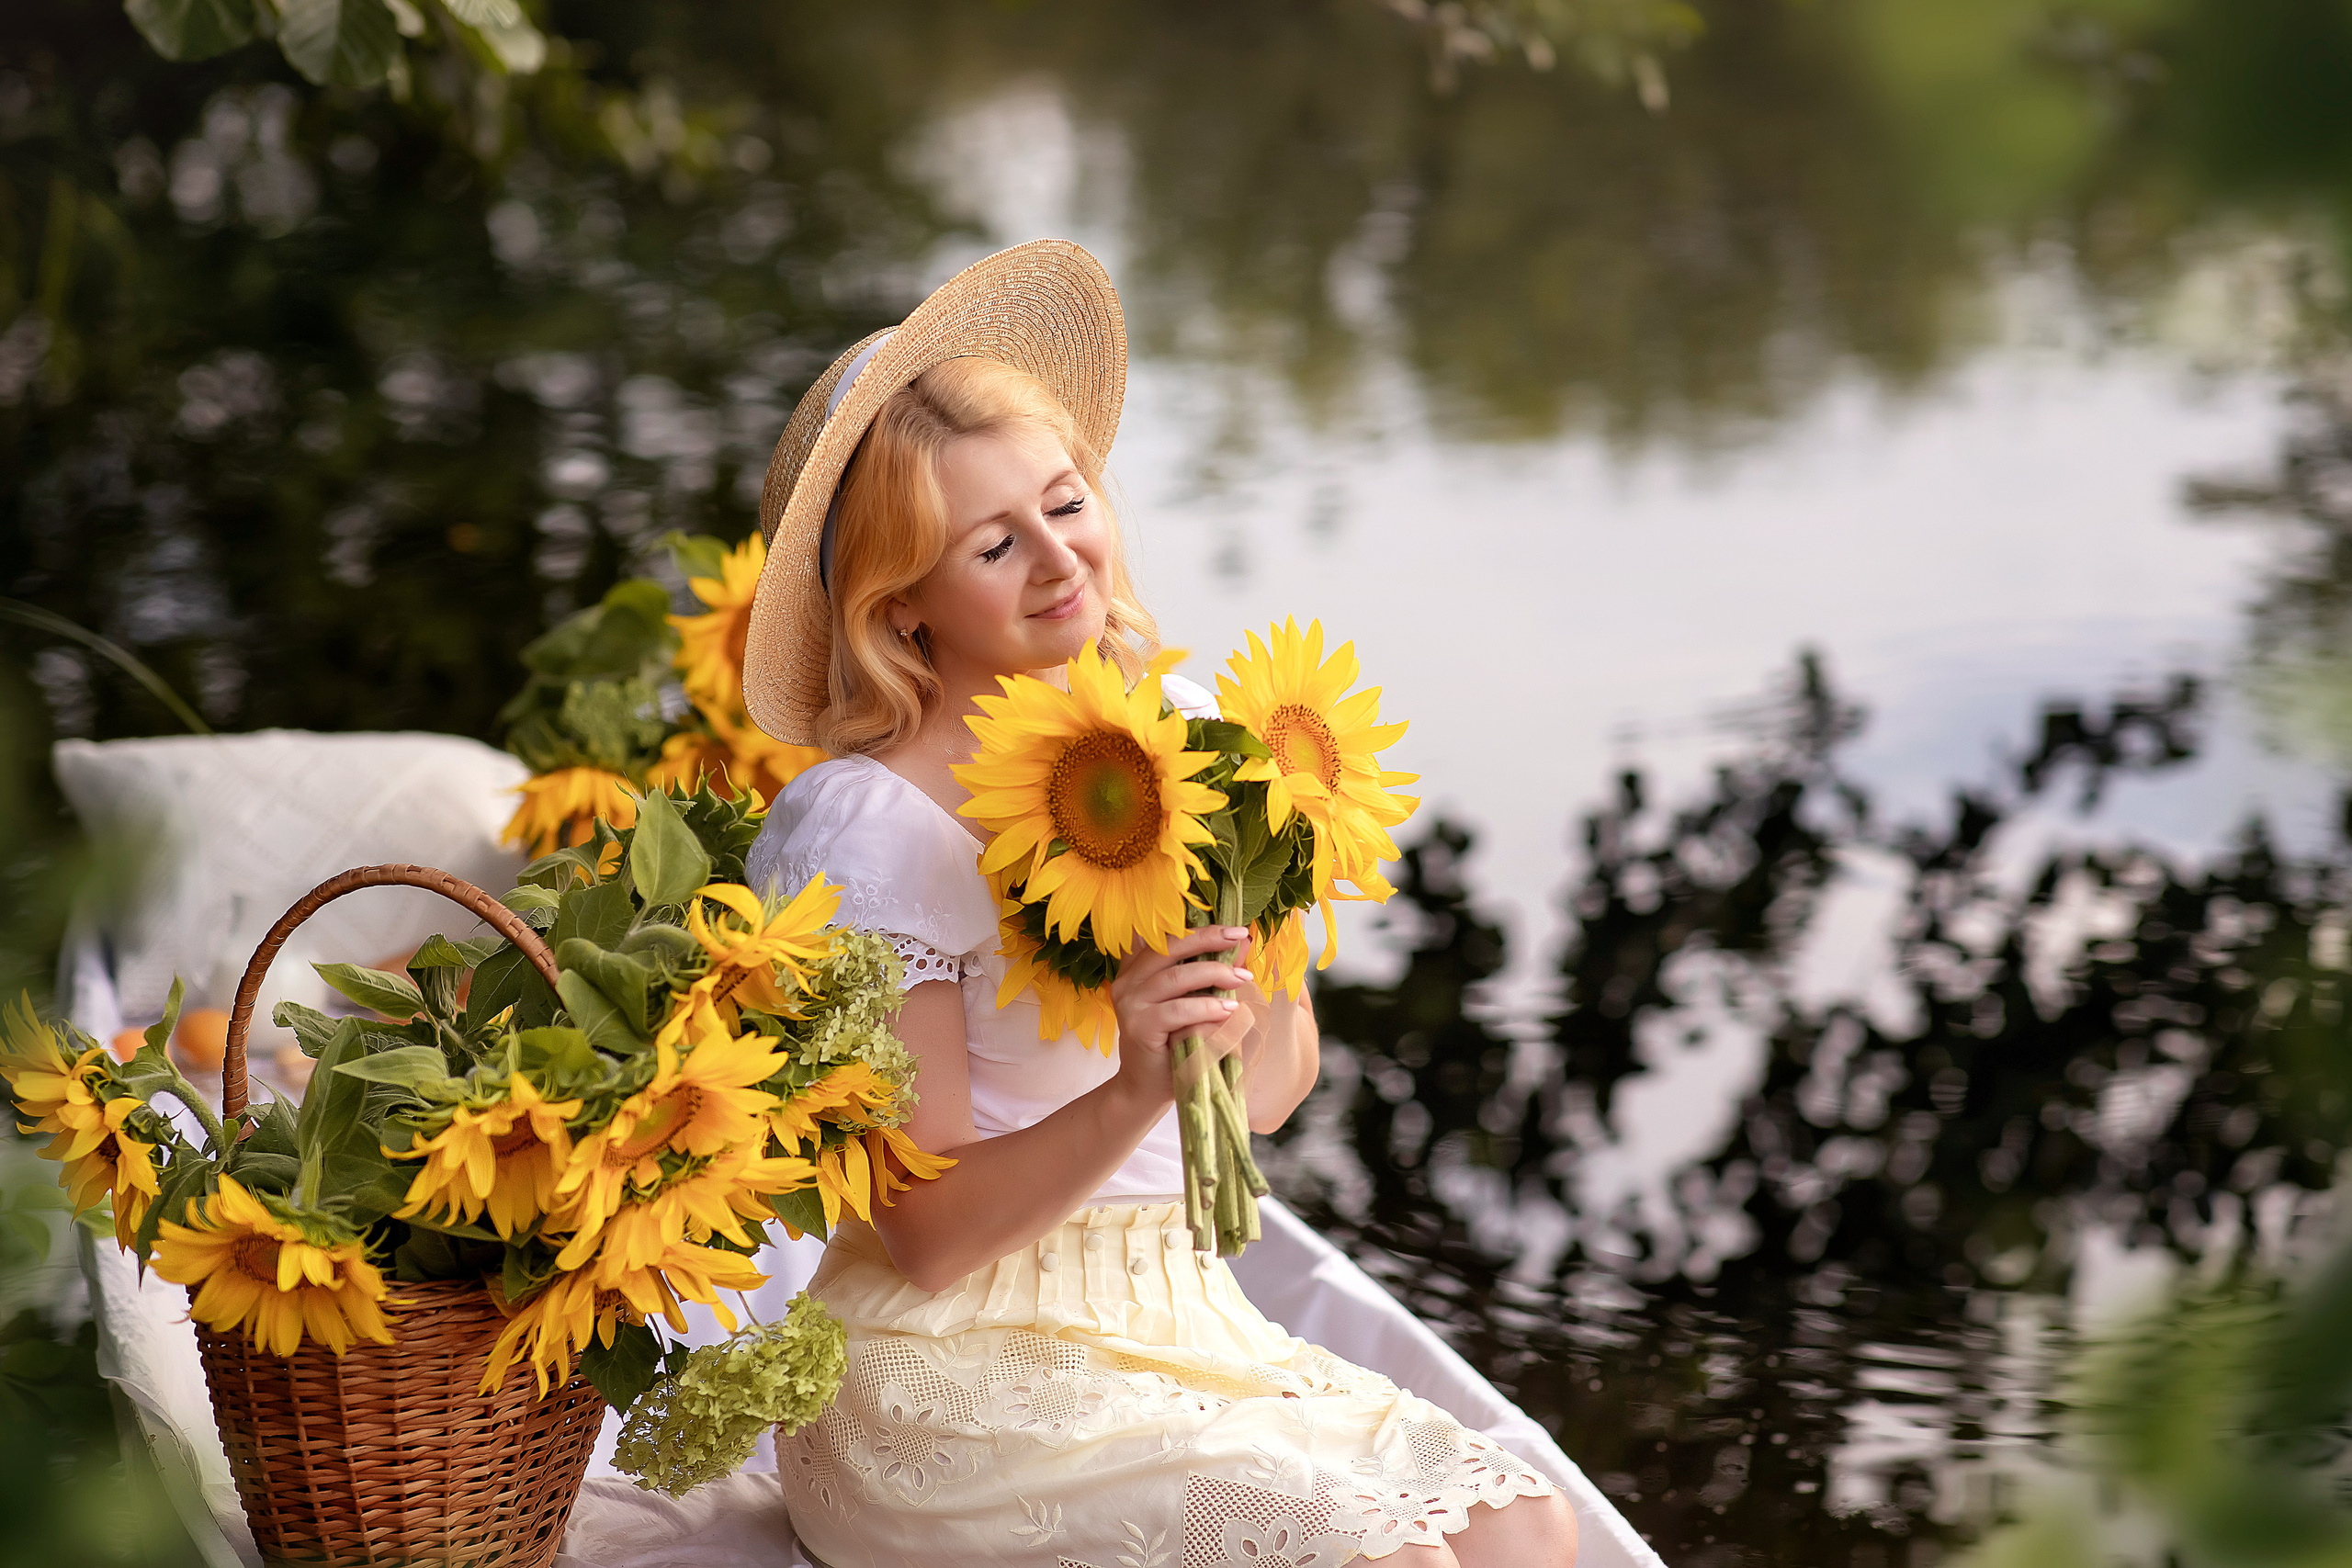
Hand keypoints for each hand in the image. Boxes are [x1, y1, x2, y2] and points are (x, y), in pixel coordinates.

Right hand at [1108, 926, 1253, 1103]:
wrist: (1149, 1087)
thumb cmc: (1174, 1043)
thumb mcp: (1194, 1003)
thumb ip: (1209, 976)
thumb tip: (1242, 945)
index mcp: (1139, 969)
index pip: (1170, 938)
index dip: (1202, 930)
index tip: (1237, 930)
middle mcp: (1129, 981)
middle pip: (1169, 948)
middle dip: (1208, 940)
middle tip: (1240, 939)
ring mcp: (1130, 1003)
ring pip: (1173, 977)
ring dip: (1212, 973)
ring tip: (1241, 978)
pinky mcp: (1137, 1027)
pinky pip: (1175, 1010)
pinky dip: (1204, 1007)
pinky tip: (1227, 1010)